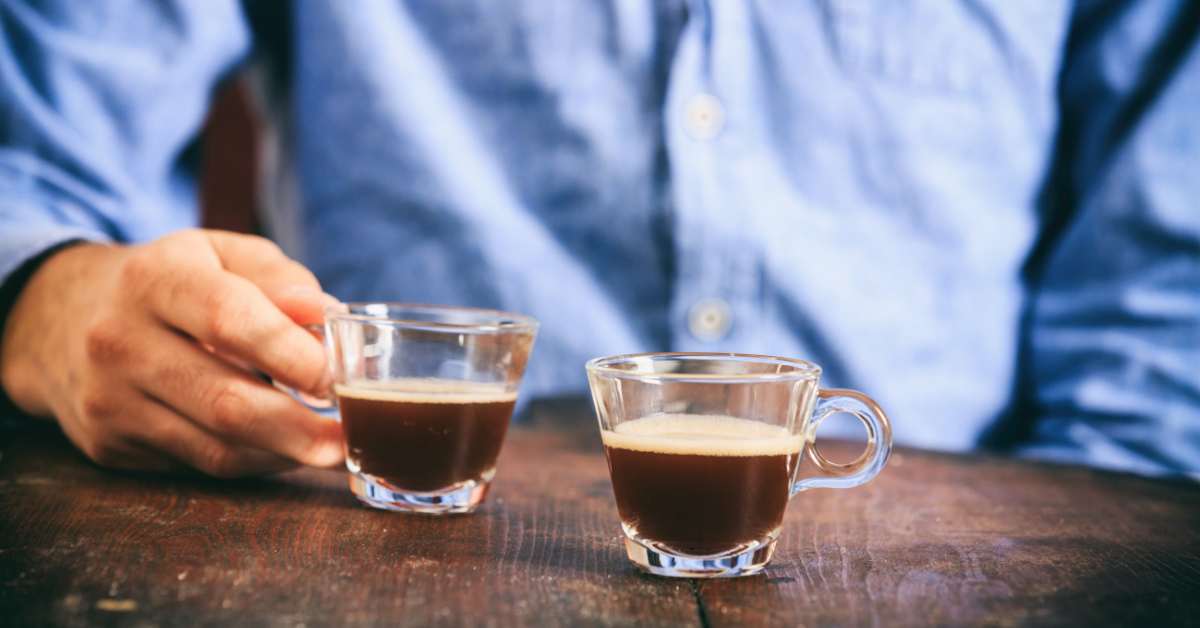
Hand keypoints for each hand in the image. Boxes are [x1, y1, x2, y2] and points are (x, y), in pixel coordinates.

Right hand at [0, 230, 343, 476]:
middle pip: (225, 401)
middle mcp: (121, 340)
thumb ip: (279, 277)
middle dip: (300, 427)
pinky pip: (198, 464)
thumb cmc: (171, 281)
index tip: (340, 376)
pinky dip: (253, 461)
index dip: (292, 354)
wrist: (62, 319)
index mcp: (154, 279)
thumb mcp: (220, 253)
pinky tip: (284, 448)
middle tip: (352, 433)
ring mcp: (110, 399)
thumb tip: (328, 317)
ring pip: (215, 447)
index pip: (230, 320)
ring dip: (285, 453)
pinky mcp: (110, 444)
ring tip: (332, 446)